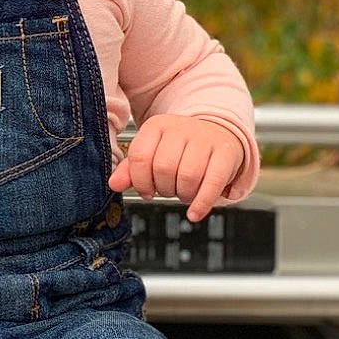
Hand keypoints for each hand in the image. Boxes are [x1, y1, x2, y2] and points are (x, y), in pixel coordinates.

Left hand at [107, 114, 243, 223]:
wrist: (218, 131)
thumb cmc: (181, 147)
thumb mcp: (153, 152)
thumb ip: (131, 169)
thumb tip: (113, 184)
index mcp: (158, 126)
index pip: (140, 156)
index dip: (140, 181)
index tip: (147, 191)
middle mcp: (181, 129)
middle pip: (163, 168)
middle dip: (163, 189)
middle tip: (169, 190)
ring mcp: (205, 139)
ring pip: (187, 176)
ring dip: (183, 194)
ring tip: (184, 192)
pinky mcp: (225, 152)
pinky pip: (212, 183)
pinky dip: (202, 203)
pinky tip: (194, 213)